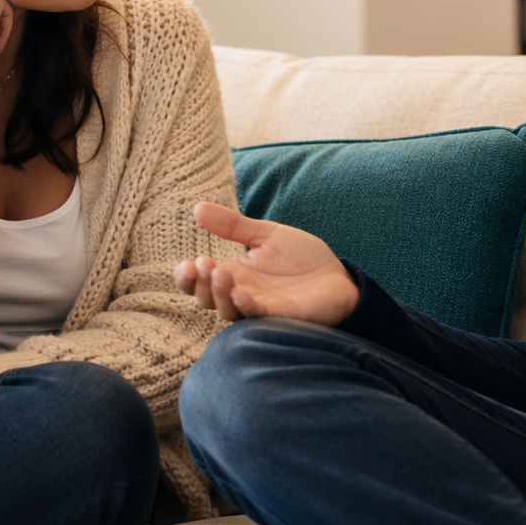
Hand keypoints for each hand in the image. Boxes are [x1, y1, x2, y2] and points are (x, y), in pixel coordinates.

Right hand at [175, 202, 359, 325]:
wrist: (338, 277)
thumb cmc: (302, 259)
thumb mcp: (266, 234)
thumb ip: (234, 225)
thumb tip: (197, 208)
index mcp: (235, 276)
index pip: (200, 283)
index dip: (186, 278)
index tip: (188, 263)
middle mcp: (242, 295)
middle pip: (208, 299)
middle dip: (199, 284)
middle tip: (202, 263)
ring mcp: (261, 308)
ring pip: (228, 310)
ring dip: (219, 294)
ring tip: (219, 273)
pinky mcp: (282, 316)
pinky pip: (259, 315)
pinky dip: (247, 305)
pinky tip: (241, 292)